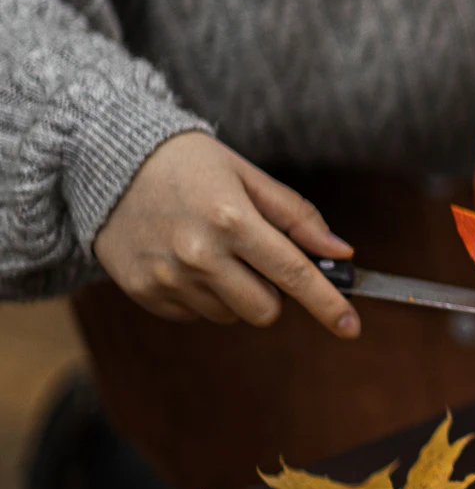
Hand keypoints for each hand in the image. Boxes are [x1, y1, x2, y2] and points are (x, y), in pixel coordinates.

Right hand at [93, 132, 359, 337]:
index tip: (351, 326)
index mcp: (232, 220)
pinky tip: (186, 259)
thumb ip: (298, 217)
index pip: (294, 274)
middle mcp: (199, 254)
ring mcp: (168, 277)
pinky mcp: (144, 291)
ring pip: (230, 315)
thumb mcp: (249, 176)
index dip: (328, 304)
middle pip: (265, 310)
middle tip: (258, 259)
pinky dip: (202, 295)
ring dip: (235, 292)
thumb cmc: (190, 164)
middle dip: (274, 293)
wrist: (110, 161)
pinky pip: (195, 315)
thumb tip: (341, 253)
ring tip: (213, 249)